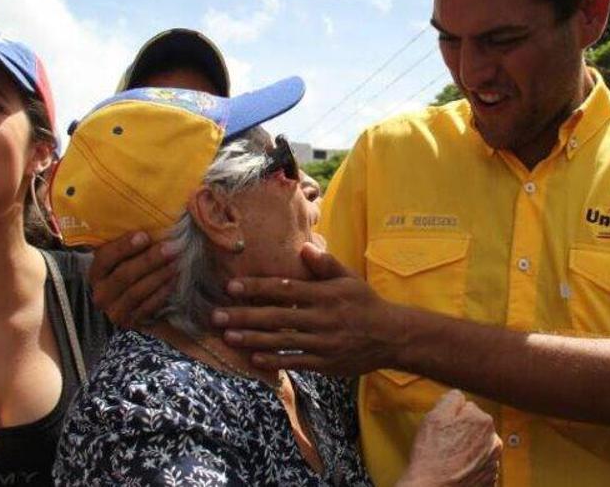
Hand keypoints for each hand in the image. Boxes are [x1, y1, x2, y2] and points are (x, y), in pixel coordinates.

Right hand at [88, 231, 178, 326]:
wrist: (130, 305)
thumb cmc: (129, 271)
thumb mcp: (123, 258)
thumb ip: (130, 244)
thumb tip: (142, 217)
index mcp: (96, 272)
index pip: (105, 258)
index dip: (124, 247)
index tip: (145, 236)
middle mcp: (101, 293)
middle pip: (124, 275)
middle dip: (149, 260)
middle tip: (171, 248)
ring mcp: (114, 310)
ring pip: (137, 291)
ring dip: (159, 276)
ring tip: (177, 262)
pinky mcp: (130, 322)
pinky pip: (147, 306)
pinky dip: (162, 292)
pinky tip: (174, 280)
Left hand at [214, 243, 406, 375]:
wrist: (392, 337)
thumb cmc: (366, 303)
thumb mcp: (349, 278)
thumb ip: (325, 264)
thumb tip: (304, 246)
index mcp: (324, 294)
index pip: (285, 289)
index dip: (257, 287)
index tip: (231, 287)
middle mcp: (321, 318)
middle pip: (276, 316)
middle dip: (244, 315)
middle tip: (216, 315)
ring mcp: (322, 343)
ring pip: (281, 341)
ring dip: (252, 339)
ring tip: (227, 336)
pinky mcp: (325, 363)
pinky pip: (295, 362)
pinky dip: (274, 361)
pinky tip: (253, 358)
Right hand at [398, 390, 501, 486]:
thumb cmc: (432, 458)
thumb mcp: (434, 417)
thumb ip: (450, 399)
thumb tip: (457, 396)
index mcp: (482, 421)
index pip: (467, 408)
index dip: (451, 417)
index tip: (444, 428)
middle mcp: (494, 441)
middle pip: (474, 427)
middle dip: (461, 432)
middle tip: (444, 443)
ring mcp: (493, 462)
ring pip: (477, 447)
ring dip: (467, 450)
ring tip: (448, 458)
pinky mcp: (489, 479)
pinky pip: (479, 465)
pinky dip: (470, 466)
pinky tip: (455, 469)